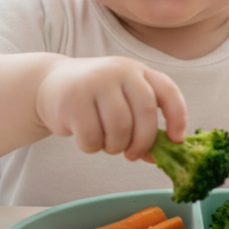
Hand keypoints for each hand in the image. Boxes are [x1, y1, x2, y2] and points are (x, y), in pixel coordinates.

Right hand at [35, 56, 186, 160]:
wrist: (50, 83)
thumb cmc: (95, 98)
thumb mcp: (122, 100)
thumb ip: (141, 123)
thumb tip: (157, 157)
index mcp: (138, 71)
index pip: (168, 92)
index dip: (177, 117)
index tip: (176, 140)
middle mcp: (120, 71)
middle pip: (144, 114)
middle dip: (142, 142)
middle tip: (132, 155)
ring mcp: (96, 83)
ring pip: (119, 129)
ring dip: (115, 147)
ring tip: (107, 144)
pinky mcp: (74, 99)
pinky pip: (92, 137)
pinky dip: (92, 147)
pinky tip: (87, 139)